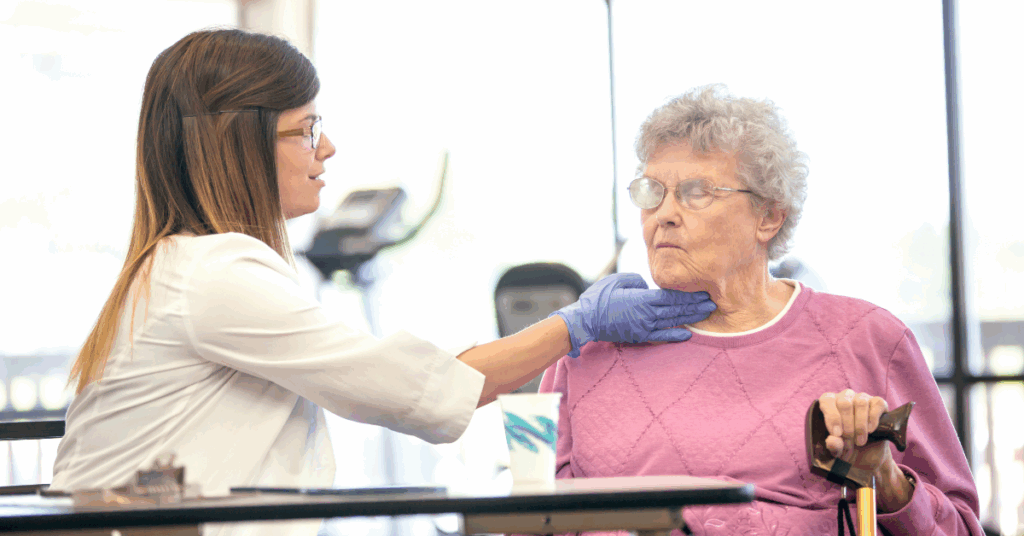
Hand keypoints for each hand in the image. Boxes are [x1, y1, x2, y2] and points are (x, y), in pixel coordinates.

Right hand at [552, 272, 715, 357]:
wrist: (585, 320)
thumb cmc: (599, 297)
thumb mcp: (619, 281)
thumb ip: (638, 281)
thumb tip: (648, 287)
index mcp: (642, 299)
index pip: (672, 297)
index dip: (689, 294)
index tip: (703, 291)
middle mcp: (647, 314)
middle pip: (677, 309)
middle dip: (696, 305)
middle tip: (713, 302)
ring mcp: (643, 327)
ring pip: (672, 322)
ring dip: (690, 318)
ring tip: (706, 314)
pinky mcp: (638, 336)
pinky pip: (660, 336)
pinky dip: (675, 336)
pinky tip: (687, 335)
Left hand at [818, 389, 913, 511]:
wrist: (867, 465)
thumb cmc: (846, 457)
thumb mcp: (836, 456)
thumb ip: (833, 448)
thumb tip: (832, 442)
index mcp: (828, 408)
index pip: (826, 401)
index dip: (831, 416)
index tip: (835, 435)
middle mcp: (844, 400)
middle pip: (843, 399)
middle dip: (846, 423)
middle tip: (850, 442)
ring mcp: (861, 401)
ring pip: (860, 400)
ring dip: (860, 423)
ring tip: (860, 442)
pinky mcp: (878, 406)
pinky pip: (877, 402)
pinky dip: (874, 416)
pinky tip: (872, 431)